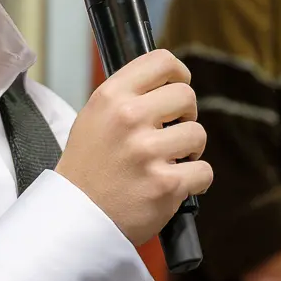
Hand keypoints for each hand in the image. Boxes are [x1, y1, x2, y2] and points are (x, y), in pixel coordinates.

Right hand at [57, 50, 212, 244]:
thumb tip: (170, 83)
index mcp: (111, 97)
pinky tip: (174, 186)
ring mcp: (148, 152)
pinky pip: (204, 171)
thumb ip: (128, 96)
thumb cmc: (89, 168)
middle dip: (185, 116)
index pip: (161, 61)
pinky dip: (195, 181)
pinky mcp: (166, 184)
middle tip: (171, 134)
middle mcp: (129, 118)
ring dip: (190, 150)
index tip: (177, 88)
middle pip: (187, 96)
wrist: (76, 218)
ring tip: (169, 162)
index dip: (178, 74)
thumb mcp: (94, 117)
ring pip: (198, 134)